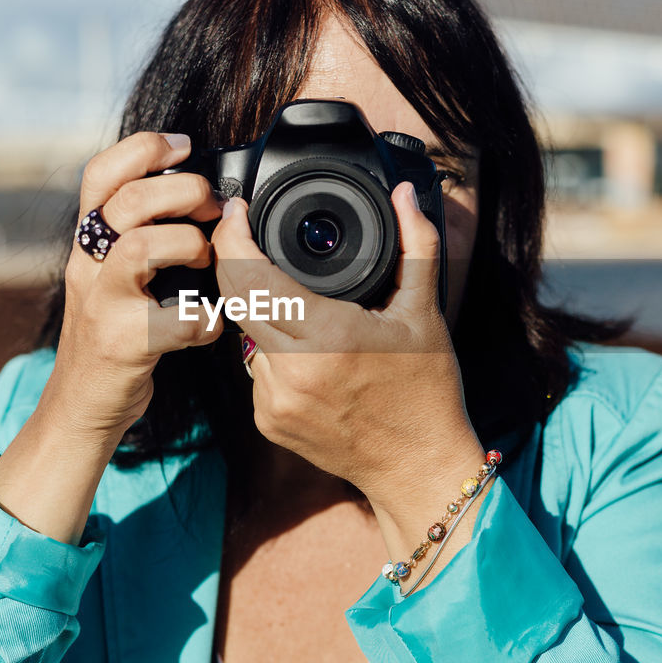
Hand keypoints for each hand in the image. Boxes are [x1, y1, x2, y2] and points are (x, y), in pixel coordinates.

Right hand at [43, 131, 224, 445]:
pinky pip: (174, 321)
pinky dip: (205, 320)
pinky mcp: (122, 344)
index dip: (142, 149)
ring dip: (187, 244)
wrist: (81, 403)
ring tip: (206, 259)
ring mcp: (101, 305)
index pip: (100, 174)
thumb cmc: (113, 330)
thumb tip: (199, 194)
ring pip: (139, 247)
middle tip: (213, 209)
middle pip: (126, 201)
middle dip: (182, 192)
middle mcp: (87, 266)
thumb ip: (141, 233)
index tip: (184, 147)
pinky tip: (211, 323)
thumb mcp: (113, 274)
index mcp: (88, 242)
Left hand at [209, 182, 482, 506]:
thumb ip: (417, 245)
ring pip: (243, 334)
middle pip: (234, 298)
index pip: (253, 276)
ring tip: (296, 304)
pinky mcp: (267, 423)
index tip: (236, 213)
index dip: (234, 237)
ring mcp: (274, 401)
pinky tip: (304, 353)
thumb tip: (406, 195)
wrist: (418, 467)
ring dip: (258, 312)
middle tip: (248, 239)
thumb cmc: (426, 390)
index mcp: (328, 335)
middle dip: (235, 263)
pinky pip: (253, 371)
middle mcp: (292, 371)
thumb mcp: (425, 312)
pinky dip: (270, 353)